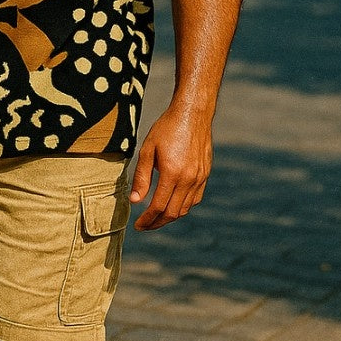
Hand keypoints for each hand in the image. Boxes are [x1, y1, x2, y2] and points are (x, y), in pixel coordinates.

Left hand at [129, 105, 212, 230]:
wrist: (192, 114)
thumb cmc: (166, 129)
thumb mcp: (147, 150)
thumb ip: (141, 177)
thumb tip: (135, 201)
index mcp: (172, 173)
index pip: (158, 206)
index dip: (147, 219)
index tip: (138, 225)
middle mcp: (189, 179)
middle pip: (173, 212)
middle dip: (157, 223)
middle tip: (145, 226)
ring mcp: (199, 178)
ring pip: (185, 208)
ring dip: (170, 216)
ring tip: (156, 217)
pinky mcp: (205, 174)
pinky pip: (195, 199)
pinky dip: (183, 207)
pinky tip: (172, 204)